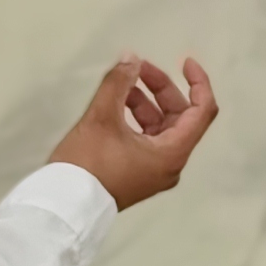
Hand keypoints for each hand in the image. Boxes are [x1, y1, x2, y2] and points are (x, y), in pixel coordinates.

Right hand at [52, 53, 219, 210]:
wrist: (63, 207)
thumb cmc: (87, 164)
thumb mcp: (101, 118)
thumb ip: (118, 84)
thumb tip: (131, 59)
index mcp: (172, 153)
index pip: (202, 111)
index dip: (198, 82)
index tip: (184, 62)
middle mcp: (170, 164)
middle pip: (180, 116)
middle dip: (160, 88)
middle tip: (135, 68)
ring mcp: (155, 171)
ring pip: (161, 127)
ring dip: (144, 102)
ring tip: (119, 83)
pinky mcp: (138, 173)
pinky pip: (147, 139)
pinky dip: (136, 119)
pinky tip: (116, 104)